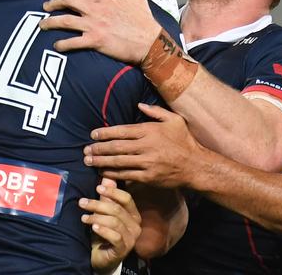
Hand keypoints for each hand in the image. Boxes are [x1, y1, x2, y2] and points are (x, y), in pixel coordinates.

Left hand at [40, 0, 161, 63]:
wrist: (150, 41)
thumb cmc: (144, 20)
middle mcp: (95, 10)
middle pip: (67, 2)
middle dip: (52, 3)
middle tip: (45, 7)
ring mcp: (94, 26)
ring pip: (65, 21)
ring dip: (51, 22)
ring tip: (42, 25)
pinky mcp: (95, 41)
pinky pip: (73, 42)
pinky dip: (62, 44)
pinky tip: (56, 45)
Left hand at [82, 177, 141, 273]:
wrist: (101, 257)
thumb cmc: (103, 233)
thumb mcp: (103, 212)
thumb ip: (106, 196)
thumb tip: (106, 176)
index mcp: (133, 214)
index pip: (126, 198)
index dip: (112, 192)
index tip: (97, 188)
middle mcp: (136, 225)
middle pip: (117, 209)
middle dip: (98, 204)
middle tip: (82, 202)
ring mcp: (131, 238)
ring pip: (115, 222)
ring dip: (96, 217)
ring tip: (84, 217)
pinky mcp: (123, 249)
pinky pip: (115, 236)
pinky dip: (103, 230)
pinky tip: (93, 227)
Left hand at [84, 104, 202, 187]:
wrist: (196, 166)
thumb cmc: (185, 141)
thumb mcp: (174, 120)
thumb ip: (155, 111)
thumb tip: (139, 105)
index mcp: (150, 131)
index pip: (122, 131)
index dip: (105, 133)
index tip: (93, 134)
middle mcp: (146, 146)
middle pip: (116, 147)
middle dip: (98, 148)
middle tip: (85, 149)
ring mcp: (147, 163)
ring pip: (118, 162)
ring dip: (101, 161)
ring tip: (89, 161)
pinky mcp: (148, 177)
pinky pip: (126, 175)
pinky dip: (113, 174)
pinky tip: (103, 173)